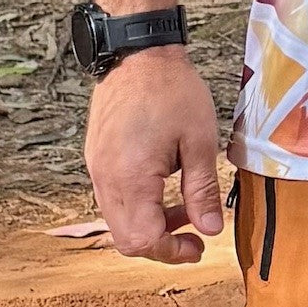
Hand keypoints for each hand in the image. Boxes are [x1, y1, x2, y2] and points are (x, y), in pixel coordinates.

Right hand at [85, 46, 223, 263]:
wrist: (138, 54)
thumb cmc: (172, 91)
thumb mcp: (200, 140)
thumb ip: (202, 189)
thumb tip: (211, 230)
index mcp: (131, 179)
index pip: (143, 240)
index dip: (172, 252)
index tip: (199, 247)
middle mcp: (106, 181)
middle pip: (126, 238)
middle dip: (161, 243)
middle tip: (194, 233)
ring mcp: (96, 169)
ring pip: (118, 220)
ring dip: (150, 223)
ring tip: (184, 205)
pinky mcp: (96, 158)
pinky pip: (112, 198)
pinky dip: (137, 204)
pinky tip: (163, 186)